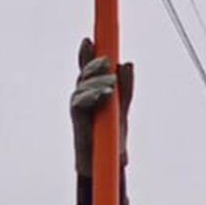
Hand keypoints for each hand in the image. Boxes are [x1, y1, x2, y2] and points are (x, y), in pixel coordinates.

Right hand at [70, 37, 132, 178]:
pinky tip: (104, 95)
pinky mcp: (77, 120)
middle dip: (94, 65)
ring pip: (82, 86)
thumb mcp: (123, 108)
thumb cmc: (112, 137)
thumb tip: (127, 63)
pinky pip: (79, 103)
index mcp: (93, 92)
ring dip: (97, 83)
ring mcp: (78, 107)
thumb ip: (126, 88)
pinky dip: (92, 97)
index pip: (88, 68)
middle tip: (107, 63)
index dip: (86, 54)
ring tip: (112, 87)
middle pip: (84, 74)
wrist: (106, 164)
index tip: (88, 40)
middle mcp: (83, 97)